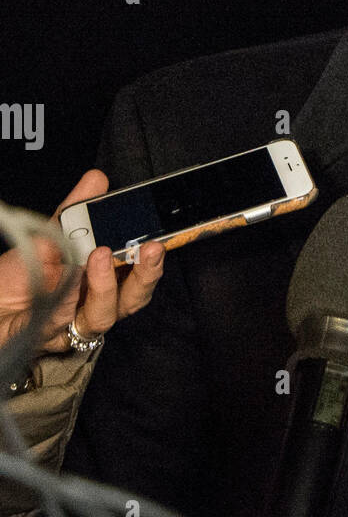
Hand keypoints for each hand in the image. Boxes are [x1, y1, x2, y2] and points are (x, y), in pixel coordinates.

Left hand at [0, 169, 164, 355]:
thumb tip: (97, 180)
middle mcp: (94, 306)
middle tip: (149, 249)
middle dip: (145, 274)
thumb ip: (76, 212)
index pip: (136, 274)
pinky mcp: (48, 336)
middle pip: (132, 299)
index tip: (160, 238)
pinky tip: (69, 279)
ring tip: (99, 256)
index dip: (151, 261)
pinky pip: (61, 321)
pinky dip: (67, 299)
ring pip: (104, 315)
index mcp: (101, 283)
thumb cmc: (17, 275)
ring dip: (105, 285)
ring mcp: (73, 324)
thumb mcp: (48, 235)